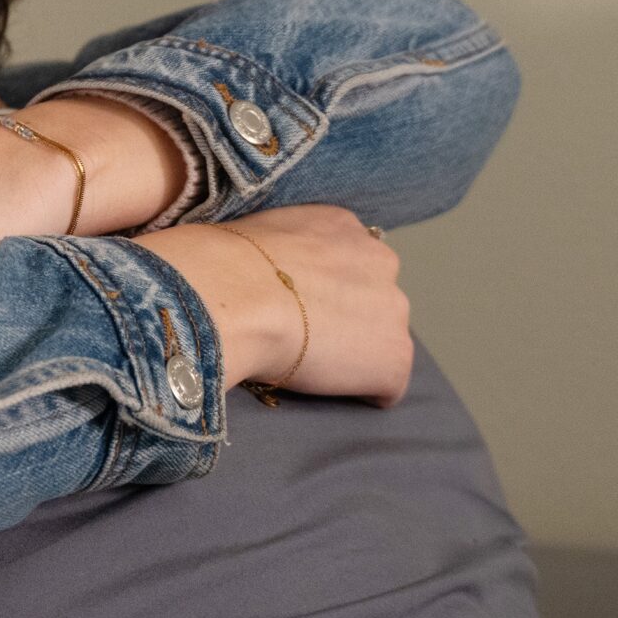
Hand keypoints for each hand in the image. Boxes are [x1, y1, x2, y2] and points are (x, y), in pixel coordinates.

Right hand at [134, 206, 411, 405]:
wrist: (233, 297)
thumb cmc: (222, 267)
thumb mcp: (257, 234)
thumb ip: (280, 250)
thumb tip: (264, 275)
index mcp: (343, 225)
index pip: (350, 263)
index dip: (322, 291)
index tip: (295, 306)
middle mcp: (379, 259)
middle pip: (374, 298)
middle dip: (346, 318)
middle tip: (302, 335)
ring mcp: (393, 308)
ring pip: (381, 338)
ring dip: (353, 352)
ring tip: (309, 363)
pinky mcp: (394, 356)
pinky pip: (387, 384)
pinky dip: (361, 392)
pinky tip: (323, 389)